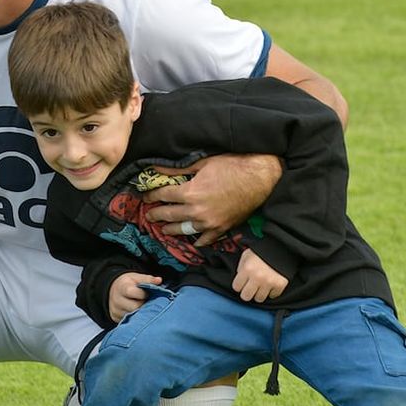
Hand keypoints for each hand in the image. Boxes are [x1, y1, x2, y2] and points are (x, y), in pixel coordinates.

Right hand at [108, 272, 163, 322]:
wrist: (115, 290)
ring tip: (143, 307)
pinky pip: (130, 321)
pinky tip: (138, 312)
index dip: (143, 294)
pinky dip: (136, 318)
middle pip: (135, 307)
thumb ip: (148, 279)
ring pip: (133, 316)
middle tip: (147, 302)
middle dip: (144, 305)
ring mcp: (115, 310)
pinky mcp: (116, 318)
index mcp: (122, 287)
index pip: (133, 292)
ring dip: (141, 313)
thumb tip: (159, 280)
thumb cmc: (128, 284)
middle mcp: (116, 300)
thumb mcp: (137, 278)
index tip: (147, 293)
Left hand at [143, 153, 281, 245]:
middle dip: (156, 214)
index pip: (163, 196)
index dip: (152, 196)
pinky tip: (192, 241)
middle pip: (169, 215)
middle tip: (149, 215)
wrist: (260, 177)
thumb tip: (156, 168)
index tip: (145, 196)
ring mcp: (210, 222)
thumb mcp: (202, 163)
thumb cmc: (232, 166)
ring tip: (164, 229)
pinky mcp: (223, 228)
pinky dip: (198, 241)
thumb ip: (177, 169)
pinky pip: (206, 239)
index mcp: (190, 193)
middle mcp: (197, 211)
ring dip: (171, 229)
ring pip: (184, 229)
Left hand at [232, 248, 287, 301]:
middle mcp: (257, 277)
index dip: (238, 285)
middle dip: (247, 293)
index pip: (236, 287)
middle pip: (246, 297)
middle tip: (250, 288)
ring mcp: (269, 282)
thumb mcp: (246, 255)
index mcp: (247, 269)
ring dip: (259, 293)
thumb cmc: (261, 252)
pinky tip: (270, 285)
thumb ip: (240, 268)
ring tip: (260, 286)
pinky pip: (272, 296)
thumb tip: (239, 279)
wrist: (281, 249)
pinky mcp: (279, 285)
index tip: (241, 284)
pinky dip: (271, 292)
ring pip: (259, 298)